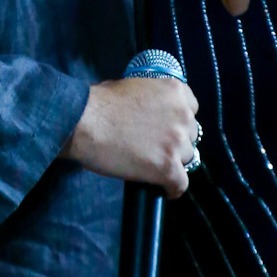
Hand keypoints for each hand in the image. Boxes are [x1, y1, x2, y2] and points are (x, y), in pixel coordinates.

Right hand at [64, 77, 199, 197]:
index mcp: (175, 92)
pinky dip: (173, 188)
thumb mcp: (132, 87)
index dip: (178, 121)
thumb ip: (149, 98)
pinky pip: (181, 184)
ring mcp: (176, 142)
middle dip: (175, 142)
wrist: (84, 122)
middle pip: (190, 135)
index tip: (168, 129)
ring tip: (152, 166)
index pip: (192, 110)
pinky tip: (165, 189)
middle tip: (155, 148)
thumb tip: (147, 110)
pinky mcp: (168, 167)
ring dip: (172, 162)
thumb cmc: (99, 103)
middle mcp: (182, 115)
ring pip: (186, 158)